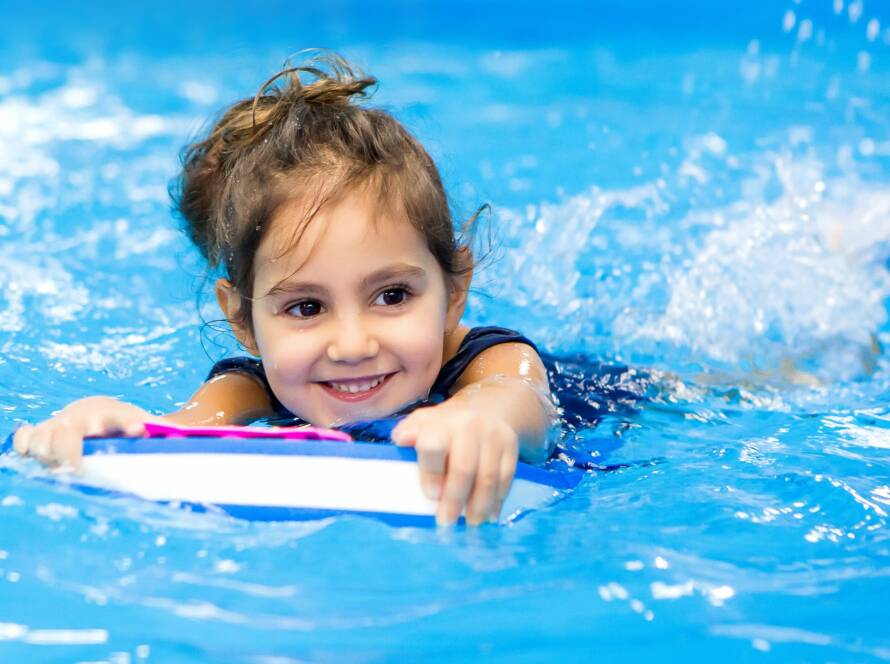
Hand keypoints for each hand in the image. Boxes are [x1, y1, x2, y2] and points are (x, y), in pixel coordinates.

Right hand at [13, 397, 156, 469]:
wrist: (99, 411)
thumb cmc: (128, 425)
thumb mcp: (151, 427)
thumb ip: (166, 434)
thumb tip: (184, 441)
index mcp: (113, 416)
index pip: (121, 416)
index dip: (128, 422)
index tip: (139, 430)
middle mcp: (82, 418)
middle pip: (66, 432)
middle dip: (70, 452)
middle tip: (81, 470)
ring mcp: (58, 425)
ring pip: (40, 438)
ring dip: (47, 455)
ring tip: (63, 468)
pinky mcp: (42, 433)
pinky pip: (23, 439)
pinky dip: (26, 448)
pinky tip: (41, 460)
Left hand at [391, 405, 518, 526]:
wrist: (485, 412)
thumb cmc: (444, 427)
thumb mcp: (421, 424)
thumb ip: (407, 433)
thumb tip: (402, 440)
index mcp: (442, 422)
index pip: (434, 446)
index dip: (431, 473)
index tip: (430, 495)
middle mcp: (470, 426)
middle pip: (464, 467)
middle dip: (454, 499)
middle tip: (446, 521)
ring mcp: (494, 436)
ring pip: (488, 477)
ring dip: (478, 506)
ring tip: (470, 523)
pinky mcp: (512, 447)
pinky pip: (507, 478)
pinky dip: (497, 501)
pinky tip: (489, 515)